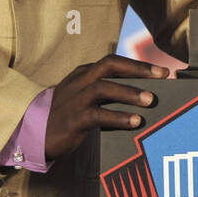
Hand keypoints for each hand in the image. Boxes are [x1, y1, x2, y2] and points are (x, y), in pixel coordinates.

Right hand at [44, 54, 167, 159]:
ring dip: (129, 93)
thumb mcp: (85, 98)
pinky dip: (118, 117)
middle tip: (162, 77)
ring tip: (150, 100)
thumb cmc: (67, 116)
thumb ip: (108, 94)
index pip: (114, 62)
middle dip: (137, 70)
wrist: (34, 134)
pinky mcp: (73, 119)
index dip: (139, 65)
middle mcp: (80, 81)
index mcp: (84, 73)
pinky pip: (97, 115)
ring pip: (103, 88)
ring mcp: (75, 99)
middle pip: (110, 66)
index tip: (163, 71)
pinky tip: (134, 121)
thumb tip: (142, 94)